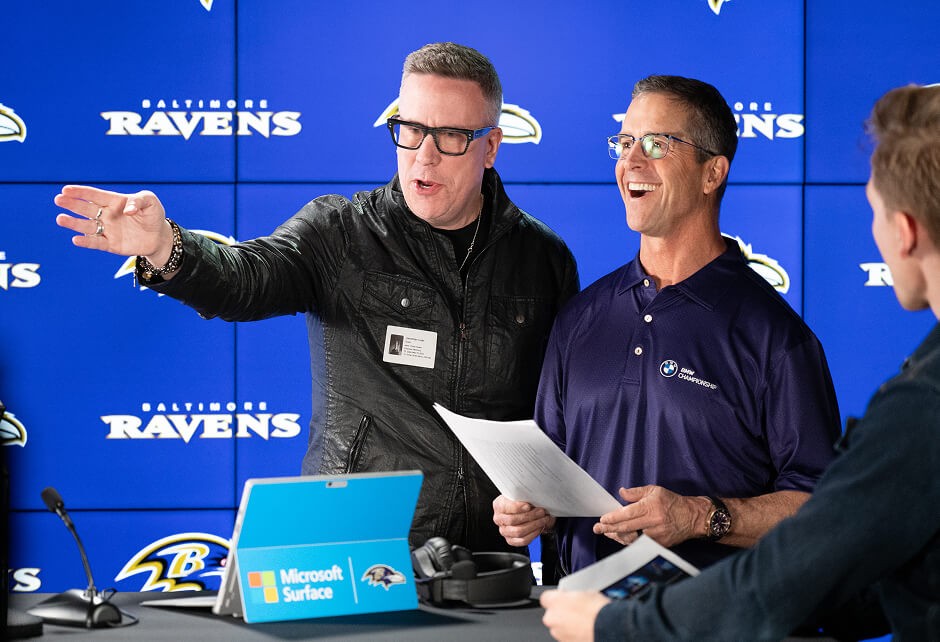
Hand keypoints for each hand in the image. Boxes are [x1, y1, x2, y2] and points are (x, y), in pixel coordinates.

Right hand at [54, 185, 172, 260]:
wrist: (159, 237)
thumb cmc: (153, 215)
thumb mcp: (150, 202)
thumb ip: (139, 201)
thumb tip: (128, 210)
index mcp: (114, 202)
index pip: (95, 196)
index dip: (81, 192)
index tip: (66, 189)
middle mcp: (106, 215)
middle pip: (86, 209)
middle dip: (72, 204)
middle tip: (59, 200)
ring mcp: (107, 230)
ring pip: (87, 226)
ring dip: (73, 223)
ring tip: (60, 219)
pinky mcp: (110, 244)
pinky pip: (96, 243)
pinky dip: (86, 242)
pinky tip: (76, 239)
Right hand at [492, 494, 554, 546]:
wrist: (523, 511)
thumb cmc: (522, 502)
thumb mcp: (521, 495)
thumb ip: (524, 496)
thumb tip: (533, 498)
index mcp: (499, 505)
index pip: (506, 507)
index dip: (518, 507)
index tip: (528, 506)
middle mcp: (499, 519)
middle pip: (513, 520)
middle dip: (530, 516)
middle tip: (541, 512)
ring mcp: (504, 531)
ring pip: (519, 531)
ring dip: (534, 525)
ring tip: (543, 519)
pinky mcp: (511, 540)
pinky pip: (523, 540)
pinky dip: (533, 534)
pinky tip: (539, 527)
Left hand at [541, 589, 609, 641]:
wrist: (608, 628)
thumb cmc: (598, 611)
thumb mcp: (587, 592)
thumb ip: (573, 595)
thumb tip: (575, 596)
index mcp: (554, 602)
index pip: (546, 597)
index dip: (557, 597)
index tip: (564, 598)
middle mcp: (552, 618)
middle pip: (552, 614)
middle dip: (561, 613)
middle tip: (576, 611)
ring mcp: (558, 633)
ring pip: (559, 627)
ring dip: (567, 625)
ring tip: (583, 622)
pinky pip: (566, 637)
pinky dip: (573, 634)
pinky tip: (585, 630)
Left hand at [593, 485, 702, 547]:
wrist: (692, 517)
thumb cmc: (672, 502)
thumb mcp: (655, 490)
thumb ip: (636, 492)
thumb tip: (621, 492)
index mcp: (650, 506)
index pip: (627, 513)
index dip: (612, 517)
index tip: (602, 519)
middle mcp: (653, 521)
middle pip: (626, 527)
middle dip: (609, 528)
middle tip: (597, 529)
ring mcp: (656, 535)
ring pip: (631, 538)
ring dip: (617, 536)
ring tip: (607, 534)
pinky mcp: (660, 544)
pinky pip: (640, 544)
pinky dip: (629, 542)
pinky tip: (620, 539)